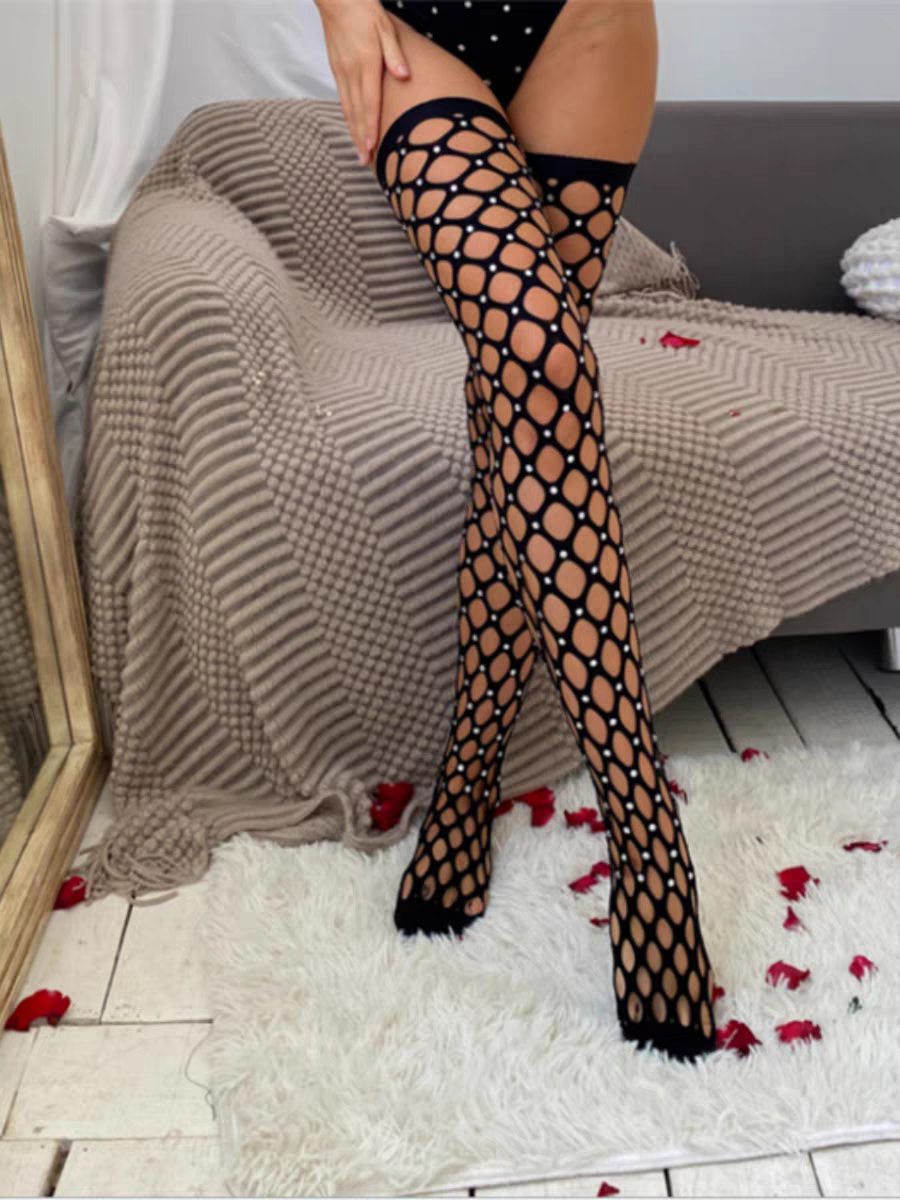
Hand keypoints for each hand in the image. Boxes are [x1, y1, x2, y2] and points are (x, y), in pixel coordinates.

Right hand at [315, 0, 410, 165]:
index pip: (369, 101)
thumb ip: (395, 53)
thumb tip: (404, 75)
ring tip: (359, 153)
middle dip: (361, 138)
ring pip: (347, 108)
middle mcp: (351, 71)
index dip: (370, 126)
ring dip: (353, 132)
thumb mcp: (385, 26)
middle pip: (356, 111)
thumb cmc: (364, 9)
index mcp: (365, 62)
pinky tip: (352, 128)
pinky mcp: (336, 69)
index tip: (372, 147)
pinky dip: (348, 117)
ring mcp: (341, 71)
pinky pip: (343, 99)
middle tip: (365, 162)